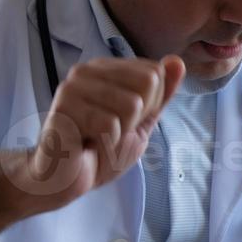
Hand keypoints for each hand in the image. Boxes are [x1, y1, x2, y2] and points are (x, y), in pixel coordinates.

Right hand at [13, 55, 185, 207]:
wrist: (65, 179)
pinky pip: (110, 124)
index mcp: (106, 69)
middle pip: (148, 83)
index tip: (125, 122)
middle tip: (112, 131)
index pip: (156, 73)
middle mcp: (88, 71)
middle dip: (138, 117)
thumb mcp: (141, 122)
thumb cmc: (100, 150)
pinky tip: (87, 144)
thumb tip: (177, 61)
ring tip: (98, 138)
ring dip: (121, 133)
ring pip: (132, 104)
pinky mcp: (64, 107)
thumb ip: (160, 94)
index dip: (150, 106)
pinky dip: (105, 143)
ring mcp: (74, 86)